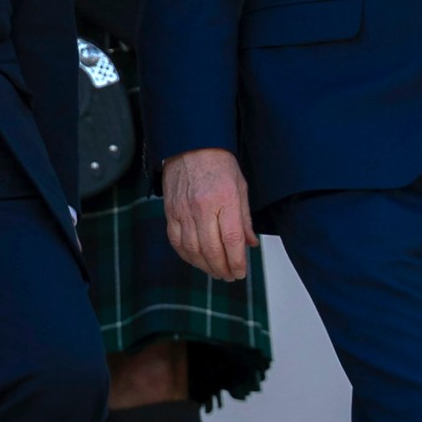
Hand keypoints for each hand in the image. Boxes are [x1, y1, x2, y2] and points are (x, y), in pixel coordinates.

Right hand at [163, 148, 253, 281]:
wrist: (191, 146)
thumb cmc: (218, 163)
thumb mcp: (240, 187)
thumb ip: (244, 219)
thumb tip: (250, 243)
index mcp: (224, 200)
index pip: (232, 240)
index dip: (237, 261)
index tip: (241, 272)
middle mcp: (203, 208)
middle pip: (212, 250)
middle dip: (222, 269)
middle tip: (230, 276)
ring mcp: (184, 211)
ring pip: (193, 250)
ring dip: (205, 266)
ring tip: (215, 272)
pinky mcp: (171, 212)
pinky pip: (176, 242)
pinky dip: (187, 256)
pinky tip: (196, 260)